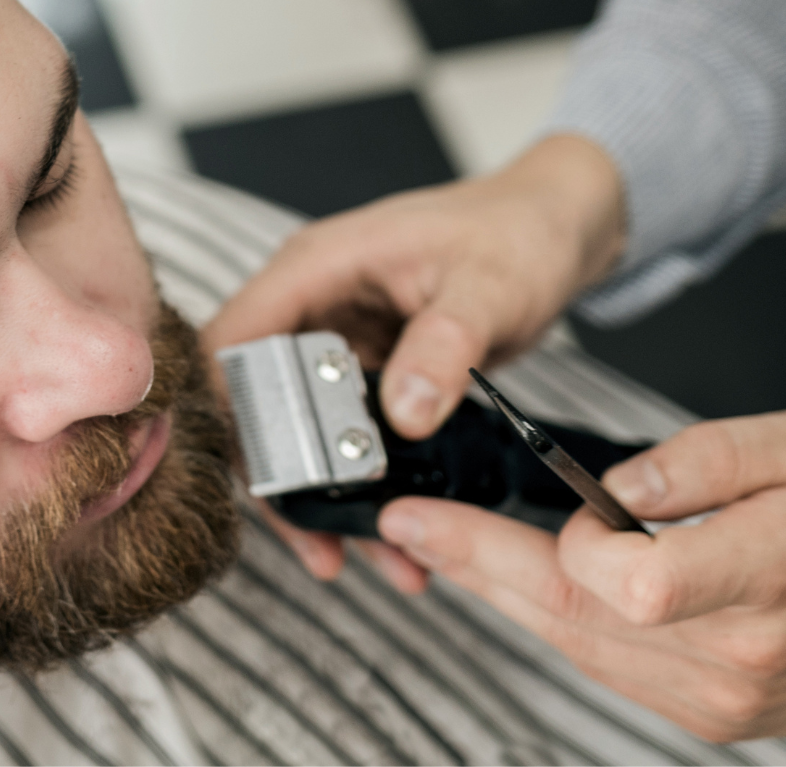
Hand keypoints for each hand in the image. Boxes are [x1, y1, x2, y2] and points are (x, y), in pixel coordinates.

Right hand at [204, 133, 624, 580]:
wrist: (553, 227)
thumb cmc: (517, 233)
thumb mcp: (489, 286)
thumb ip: (444, 345)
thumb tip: (404, 414)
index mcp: (314, 268)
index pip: (232, 345)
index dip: (233, 414)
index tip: (268, 485)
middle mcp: (310, 305)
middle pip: (255, 403)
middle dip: (283, 482)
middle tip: (320, 546)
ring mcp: (334, 340)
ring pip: (299, 431)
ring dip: (325, 497)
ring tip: (370, 558)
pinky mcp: (364, 371)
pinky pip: (343, 436)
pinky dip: (362, 486)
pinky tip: (396, 533)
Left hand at [377, 410, 785, 741]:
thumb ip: (711, 455)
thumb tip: (619, 478)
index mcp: (771, 573)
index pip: (639, 580)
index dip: (578, 542)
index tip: (550, 500)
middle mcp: (736, 651)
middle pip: (576, 614)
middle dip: (476, 562)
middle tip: (409, 523)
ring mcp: (713, 694)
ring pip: (573, 644)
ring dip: (498, 592)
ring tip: (439, 544)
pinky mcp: (698, 713)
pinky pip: (599, 662)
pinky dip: (551, 618)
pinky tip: (514, 582)